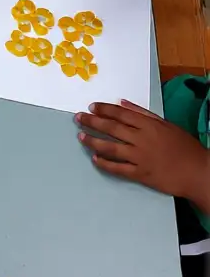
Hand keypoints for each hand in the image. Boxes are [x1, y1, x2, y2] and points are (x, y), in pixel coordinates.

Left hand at [76, 101, 209, 202]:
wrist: (197, 171)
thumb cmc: (184, 146)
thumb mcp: (166, 124)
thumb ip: (143, 113)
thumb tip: (122, 102)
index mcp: (148, 125)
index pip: (121, 114)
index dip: (104, 109)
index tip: (91, 107)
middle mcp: (142, 139)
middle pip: (112, 128)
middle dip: (92, 122)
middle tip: (78, 118)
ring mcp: (140, 157)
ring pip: (111, 148)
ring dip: (93, 141)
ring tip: (81, 137)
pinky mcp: (140, 174)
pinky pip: (118, 168)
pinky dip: (105, 163)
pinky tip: (94, 158)